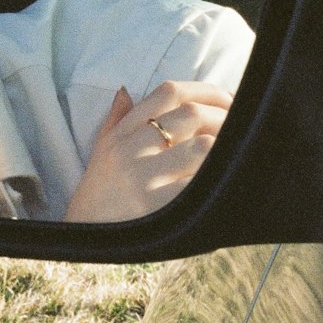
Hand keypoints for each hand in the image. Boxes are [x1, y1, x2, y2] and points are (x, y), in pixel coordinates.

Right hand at [65, 80, 232, 222]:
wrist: (83, 232)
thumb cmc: (99, 190)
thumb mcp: (101, 149)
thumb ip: (116, 118)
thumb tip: (125, 90)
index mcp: (122, 132)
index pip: (168, 92)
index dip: (204, 91)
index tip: (225, 99)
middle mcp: (131, 149)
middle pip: (190, 113)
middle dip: (222, 117)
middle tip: (239, 127)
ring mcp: (144, 177)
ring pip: (201, 147)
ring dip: (223, 148)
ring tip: (232, 154)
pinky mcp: (156, 205)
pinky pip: (198, 184)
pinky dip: (215, 178)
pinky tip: (222, 181)